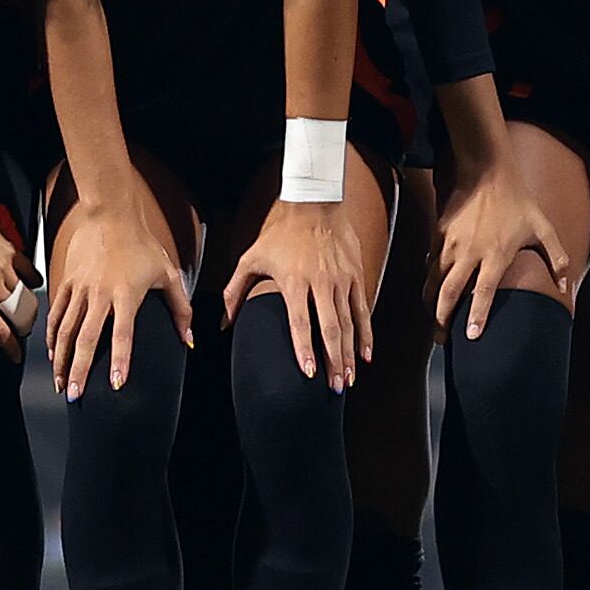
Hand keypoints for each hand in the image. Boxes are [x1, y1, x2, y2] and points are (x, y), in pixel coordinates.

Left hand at [0, 204, 32, 352]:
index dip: (10, 348)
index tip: (15, 358)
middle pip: (16, 317)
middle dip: (20, 329)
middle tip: (17, 334)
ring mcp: (5, 268)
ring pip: (23, 297)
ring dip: (22, 308)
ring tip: (18, 314)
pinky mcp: (11, 252)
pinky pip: (29, 274)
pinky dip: (30, 283)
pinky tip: (26, 286)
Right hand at [45, 179, 188, 400]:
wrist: (110, 214)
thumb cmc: (141, 244)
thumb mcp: (168, 274)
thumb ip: (180, 309)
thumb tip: (189, 339)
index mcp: (126, 293)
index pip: (122, 333)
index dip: (120, 359)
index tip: (116, 383)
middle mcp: (100, 293)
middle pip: (86, 338)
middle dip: (79, 369)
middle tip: (74, 394)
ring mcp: (80, 287)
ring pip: (65, 329)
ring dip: (61, 359)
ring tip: (60, 383)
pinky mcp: (66, 281)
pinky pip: (56, 313)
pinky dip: (52, 336)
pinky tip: (52, 354)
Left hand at [226, 189, 372, 389]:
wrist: (315, 202)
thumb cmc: (280, 233)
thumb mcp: (252, 258)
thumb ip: (235, 292)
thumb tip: (223, 324)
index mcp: (294, 281)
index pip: (300, 322)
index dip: (304, 349)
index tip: (307, 372)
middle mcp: (321, 283)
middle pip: (330, 329)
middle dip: (333, 361)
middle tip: (335, 387)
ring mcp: (342, 280)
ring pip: (350, 323)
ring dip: (350, 354)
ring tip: (348, 379)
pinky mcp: (356, 275)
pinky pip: (363, 310)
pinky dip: (366, 334)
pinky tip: (366, 355)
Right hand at [430, 130, 568, 338]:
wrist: (486, 171)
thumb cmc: (518, 201)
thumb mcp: (544, 228)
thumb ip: (557, 259)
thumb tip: (567, 287)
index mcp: (496, 255)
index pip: (484, 293)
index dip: (476, 317)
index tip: (470, 337)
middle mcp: (470, 253)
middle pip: (448, 294)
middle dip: (441, 320)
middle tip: (442, 339)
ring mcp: (451, 244)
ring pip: (433, 281)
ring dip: (431, 304)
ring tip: (433, 320)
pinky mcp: (439, 234)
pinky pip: (430, 263)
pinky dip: (429, 280)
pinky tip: (431, 290)